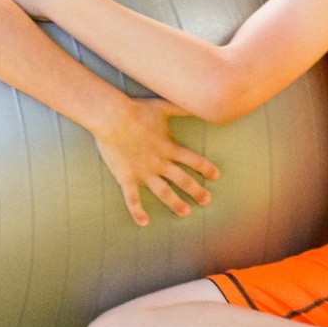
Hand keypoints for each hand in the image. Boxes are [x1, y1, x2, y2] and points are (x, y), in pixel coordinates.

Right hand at [94, 96, 218, 225]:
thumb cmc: (137, 110)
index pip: (193, 160)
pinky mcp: (127, 177)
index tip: (216, 176)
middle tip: (207, 201)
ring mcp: (144, 172)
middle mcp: (160, 162)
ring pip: (163, 192)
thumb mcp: (164, 106)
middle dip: (196, 191)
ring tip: (185, 213)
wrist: (111, 117)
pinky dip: (138, 212)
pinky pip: (133, 198)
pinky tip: (144, 223)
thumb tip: (200, 103)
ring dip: (175, 203)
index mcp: (169, 147)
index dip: (206, 168)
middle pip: (182, 180)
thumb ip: (183, 108)